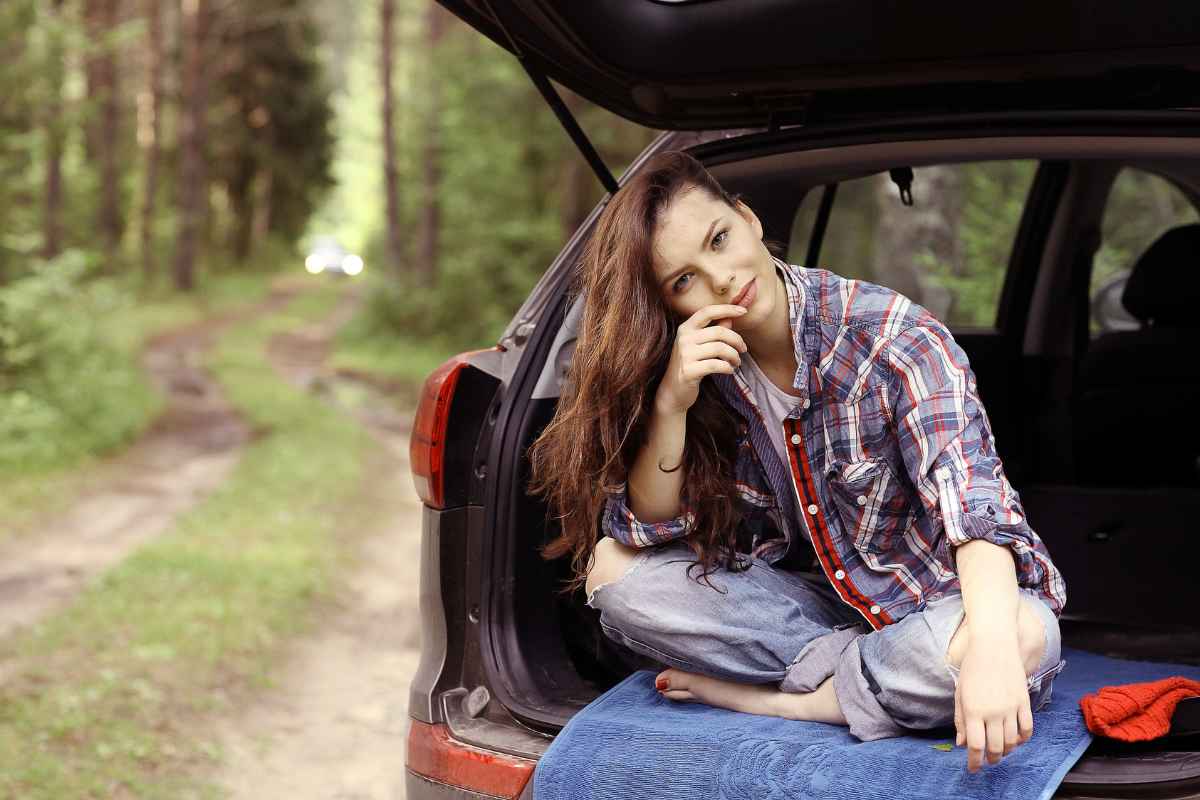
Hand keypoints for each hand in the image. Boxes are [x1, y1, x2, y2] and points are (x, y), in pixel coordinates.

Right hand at [655, 304, 748, 414]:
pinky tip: (729, 371)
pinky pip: (717, 365)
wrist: (673, 391)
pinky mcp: (689, 371)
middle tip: (743, 350)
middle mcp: (683, 339)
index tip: (743, 311)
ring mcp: (685, 355)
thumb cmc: (690, 365)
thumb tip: (730, 318)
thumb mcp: (700, 345)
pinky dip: (728, 368)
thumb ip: (714, 330)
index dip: (727, 309)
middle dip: (737, 340)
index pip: (707, 311)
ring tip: (736, 363)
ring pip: (720, 349)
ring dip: (734, 356)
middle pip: (719, 332)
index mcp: (685, 328)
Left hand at [954, 637, 1032, 772]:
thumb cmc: (972, 668)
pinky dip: (1023, 739)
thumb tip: (961, 743)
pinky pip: (1027, 729)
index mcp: (973, 710)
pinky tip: (1016, 740)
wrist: (994, 645)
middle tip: (988, 761)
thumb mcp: (960, 693)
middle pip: (996, 748)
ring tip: (1001, 751)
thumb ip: (961, 719)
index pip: (975, 745)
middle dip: (991, 759)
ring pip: (1013, 741)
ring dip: (1007, 751)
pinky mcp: (1024, 702)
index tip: (972, 768)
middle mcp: (993, 712)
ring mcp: (1011, 707)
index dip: (974, 761)